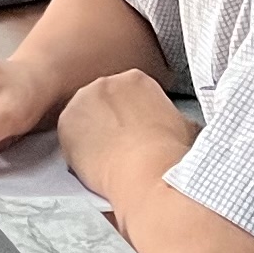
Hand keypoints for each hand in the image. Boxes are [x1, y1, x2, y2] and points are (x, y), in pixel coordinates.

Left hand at [55, 70, 195, 201]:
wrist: (148, 172)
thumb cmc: (169, 155)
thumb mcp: (186, 127)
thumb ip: (175, 118)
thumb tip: (179, 125)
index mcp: (136, 79)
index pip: (128, 93)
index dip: (131, 115)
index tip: (134, 130)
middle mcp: (106, 83)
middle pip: (102, 101)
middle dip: (108, 121)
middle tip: (120, 145)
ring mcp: (82, 101)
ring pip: (84, 117)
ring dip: (91, 133)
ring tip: (108, 157)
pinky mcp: (66, 123)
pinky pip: (69, 135)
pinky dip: (77, 148)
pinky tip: (94, 163)